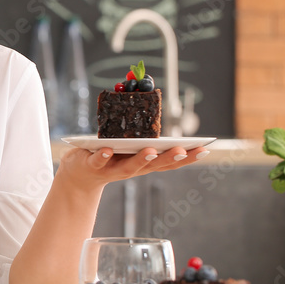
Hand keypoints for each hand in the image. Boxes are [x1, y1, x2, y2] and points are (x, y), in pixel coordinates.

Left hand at [56, 145, 209, 189]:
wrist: (79, 175)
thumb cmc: (107, 156)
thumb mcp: (127, 146)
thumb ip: (140, 135)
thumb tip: (151, 108)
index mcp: (143, 163)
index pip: (168, 161)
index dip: (187, 157)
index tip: (204, 149)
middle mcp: (132, 168)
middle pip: (153, 165)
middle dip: (168, 158)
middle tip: (182, 150)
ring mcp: (112, 169)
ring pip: (128, 166)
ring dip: (140, 159)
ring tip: (150, 150)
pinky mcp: (92, 166)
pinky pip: (99, 161)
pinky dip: (103, 156)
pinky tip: (107, 149)